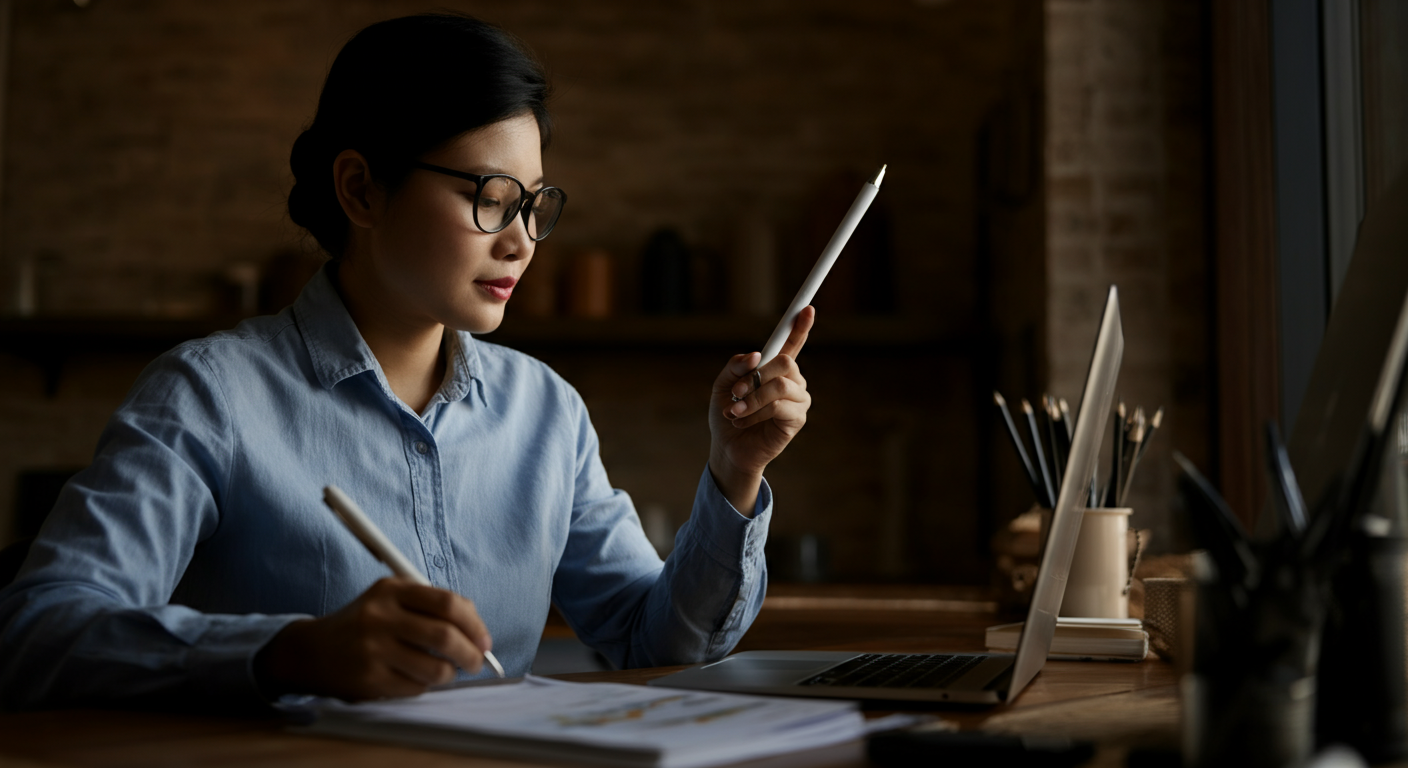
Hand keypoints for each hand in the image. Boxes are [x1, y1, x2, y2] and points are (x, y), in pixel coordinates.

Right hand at [254, 577, 491, 700]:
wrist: (311, 651)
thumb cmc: (364, 624)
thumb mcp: (391, 599)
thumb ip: (431, 605)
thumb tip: (477, 627)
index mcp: (391, 590)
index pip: (447, 603)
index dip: (474, 623)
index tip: (484, 640)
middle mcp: (380, 616)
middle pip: (445, 636)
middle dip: (471, 654)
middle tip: (476, 662)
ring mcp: (373, 649)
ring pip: (434, 668)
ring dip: (449, 674)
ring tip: (444, 671)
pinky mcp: (368, 678)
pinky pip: (416, 688)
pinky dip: (425, 686)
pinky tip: (415, 678)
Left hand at [707, 307, 814, 514]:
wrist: (728, 448)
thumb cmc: (727, 414)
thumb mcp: (722, 385)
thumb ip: (735, 367)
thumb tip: (756, 356)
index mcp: (775, 369)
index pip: (792, 343)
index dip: (801, 325)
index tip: (808, 308)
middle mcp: (792, 381)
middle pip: (786, 362)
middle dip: (757, 375)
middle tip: (735, 393)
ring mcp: (797, 400)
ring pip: (781, 385)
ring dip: (752, 398)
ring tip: (734, 412)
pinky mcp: (796, 420)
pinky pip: (778, 407)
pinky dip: (755, 413)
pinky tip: (743, 422)